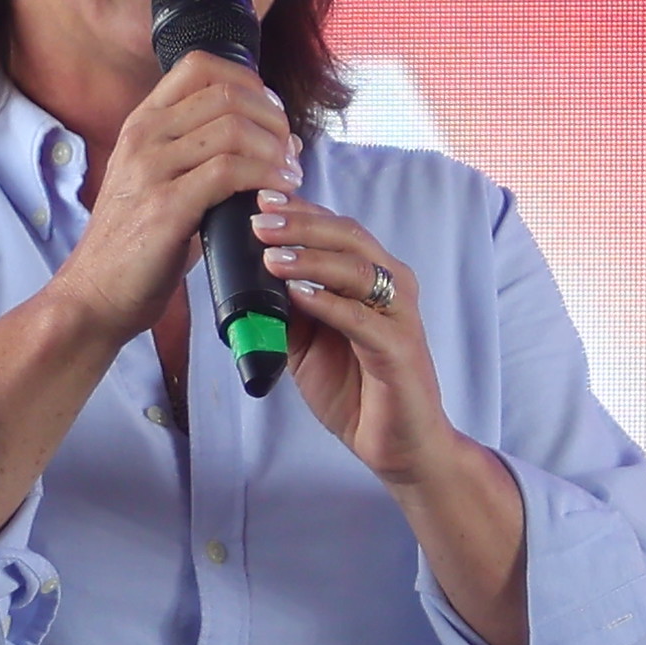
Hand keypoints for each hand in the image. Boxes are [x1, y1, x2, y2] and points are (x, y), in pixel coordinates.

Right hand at [52, 53, 298, 344]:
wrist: (94, 294)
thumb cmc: (138, 245)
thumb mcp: (164, 182)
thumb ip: (209, 156)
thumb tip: (280, 142)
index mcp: (142, 123)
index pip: (200, 65)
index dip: (248, 80)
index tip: (271, 115)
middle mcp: (143, 136)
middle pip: (226, 93)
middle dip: (273, 119)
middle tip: (290, 151)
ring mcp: (151, 169)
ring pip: (233, 128)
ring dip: (275, 149)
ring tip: (289, 175)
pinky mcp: (164, 208)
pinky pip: (229, 172)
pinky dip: (265, 177)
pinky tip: (279, 192)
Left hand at [250, 194, 455, 482]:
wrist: (398, 445)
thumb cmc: (356, 388)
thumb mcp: (306, 342)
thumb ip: (285, 308)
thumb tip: (245, 277)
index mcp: (372, 276)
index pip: (335, 229)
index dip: (300, 211)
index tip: (259, 199)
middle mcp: (392, 286)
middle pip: (348, 238)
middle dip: (300, 225)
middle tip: (258, 221)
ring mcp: (399, 316)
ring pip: (357, 271)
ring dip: (312, 260)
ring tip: (272, 256)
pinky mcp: (400, 351)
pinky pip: (364, 320)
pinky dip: (329, 303)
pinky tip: (299, 295)